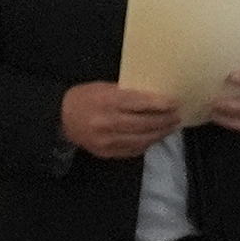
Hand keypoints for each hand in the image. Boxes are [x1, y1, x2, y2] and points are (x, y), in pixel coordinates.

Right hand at [58, 82, 179, 159]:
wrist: (62, 119)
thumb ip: (126, 93)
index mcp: (107, 101)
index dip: (159, 104)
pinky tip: (155, 137)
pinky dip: (147, 144)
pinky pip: (133, 150)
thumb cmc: (85, 97)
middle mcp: (108, 122)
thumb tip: (154, 97)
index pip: (139, 103)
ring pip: (141, 140)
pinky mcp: (107, 153)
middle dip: (164, 120)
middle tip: (178, 116)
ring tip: (171, 127)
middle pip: (143, 124)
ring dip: (159, 134)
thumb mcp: (104, 87)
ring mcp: (107, 141)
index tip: (174, 103)